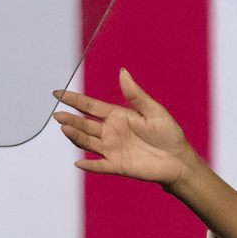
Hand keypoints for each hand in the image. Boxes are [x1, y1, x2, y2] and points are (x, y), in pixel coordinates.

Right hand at [53, 69, 193, 185]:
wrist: (178, 160)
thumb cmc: (168, 134)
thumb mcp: (154, 110)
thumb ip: (135, 94)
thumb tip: (122, 72)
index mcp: (117, 116)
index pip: (90, 106)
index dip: (74, 100)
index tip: (57, 93)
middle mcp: (110, 132)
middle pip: (85, 124)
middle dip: (71, 119)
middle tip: (59, 115)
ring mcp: (112, 149)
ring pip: (88, 142)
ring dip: (76, 137)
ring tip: (65, 129)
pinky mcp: (117, 165)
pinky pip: (100, 166)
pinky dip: (90, 165)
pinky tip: (79, 163)